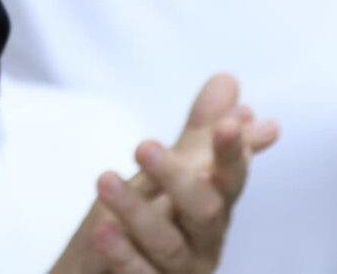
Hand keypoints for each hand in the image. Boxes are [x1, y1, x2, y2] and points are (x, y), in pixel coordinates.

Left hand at [53, 75, 278, 273]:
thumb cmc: (145, 225)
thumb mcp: (167, 174)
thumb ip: (197, 135)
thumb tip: (229, 81)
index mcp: (213, 207)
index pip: (230, 176)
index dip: (233, 152)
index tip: (229, 123)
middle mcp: (204, 243)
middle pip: (205, 212)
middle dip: (179, 177)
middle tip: (143, 144)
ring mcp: (180, 272)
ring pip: (168, 246)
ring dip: (137, 212)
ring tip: (104, 179)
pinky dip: (124, 256)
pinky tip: (103, 230)